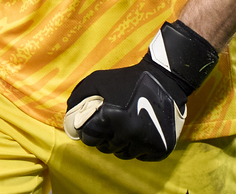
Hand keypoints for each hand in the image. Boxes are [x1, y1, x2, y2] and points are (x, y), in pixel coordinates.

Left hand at [64, 20, 217, 160]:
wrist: (165, 79)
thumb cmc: (129, 79)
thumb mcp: (99, 80)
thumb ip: (79, 97)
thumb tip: (70, 119)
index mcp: (113, 117)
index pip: (90, 138)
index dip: (89, 131)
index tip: (94, 123)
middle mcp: (130, 133)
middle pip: (106, 148)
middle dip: (104, 137)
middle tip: (111, 122)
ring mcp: (147, 143)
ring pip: (123, 154)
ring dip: (121, 143)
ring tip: (124, 125)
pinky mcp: (161, 148)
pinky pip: (140, 156)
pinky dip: (137, 147)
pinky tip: (139, 130)